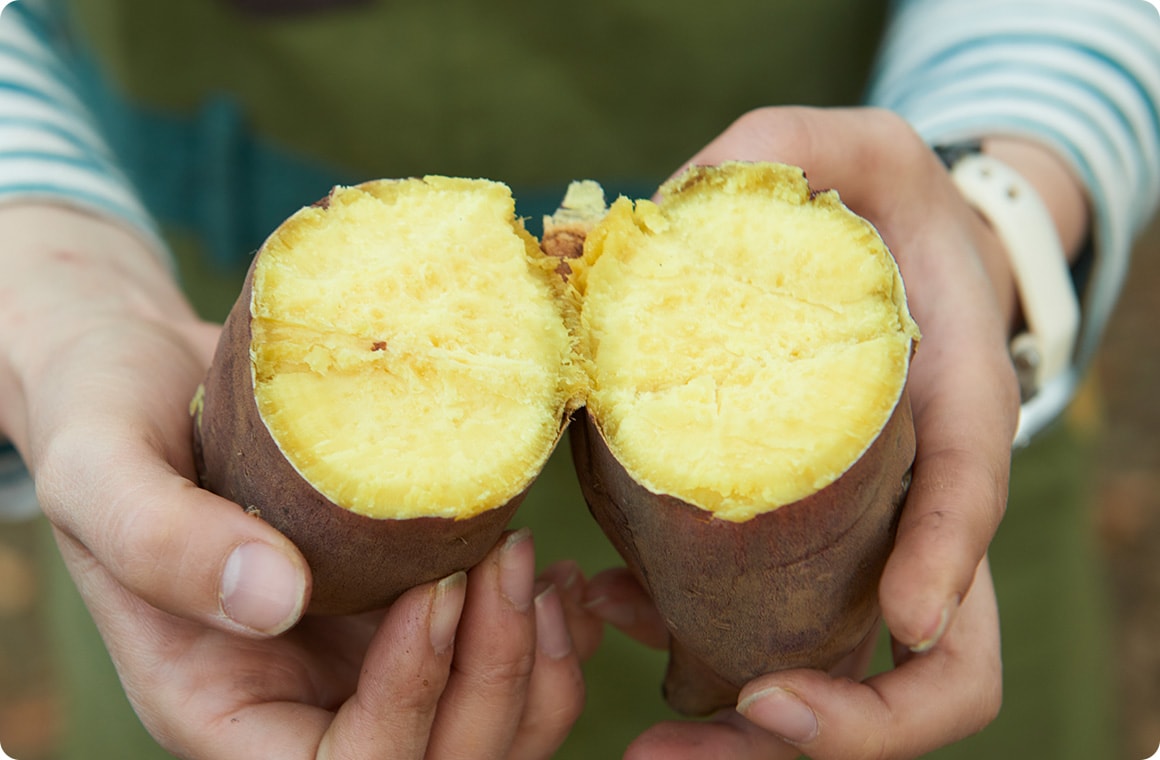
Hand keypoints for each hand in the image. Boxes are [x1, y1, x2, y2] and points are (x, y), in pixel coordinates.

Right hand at [0, 204, 601, 758]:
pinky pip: (511, 673)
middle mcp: (305, 706)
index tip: (430, 588)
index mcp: (224, 707)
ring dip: (537, 665)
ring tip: (537, 567)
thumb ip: (161, 539)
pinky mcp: (410, 621)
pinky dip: (559, 640)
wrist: (156, 376)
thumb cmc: (107, 415)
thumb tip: (274, 597)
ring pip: (491, 735)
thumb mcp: (98, 467)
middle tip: (509, 559)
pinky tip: (561, 577)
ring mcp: (368, 667)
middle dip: (493, 676)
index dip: (406, 700)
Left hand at [584, 106, 1024, 758]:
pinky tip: (606, 612)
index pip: (967, 507)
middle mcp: (916, 510)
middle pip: (927, 673)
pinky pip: (762, 634)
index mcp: (951, 416)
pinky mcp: (791, 544)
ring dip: (749, 737)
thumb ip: (772, 154)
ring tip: (645, 737)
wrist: (873, 242)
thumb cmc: (871, 206)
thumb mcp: (842, 152)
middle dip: (832, 733)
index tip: (896, 623)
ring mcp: (859, 545)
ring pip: (840, 683)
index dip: (940, 568)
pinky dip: (690, 650)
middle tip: (704, 738)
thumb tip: (651, 213)